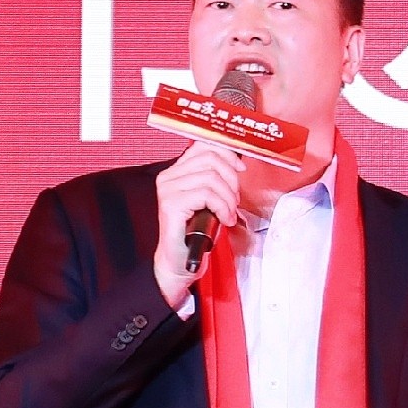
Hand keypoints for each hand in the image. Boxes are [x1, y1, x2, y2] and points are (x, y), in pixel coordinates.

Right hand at [152, 139, 252, 305]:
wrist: (180, 261)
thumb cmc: (196, 232)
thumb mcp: (211, 200)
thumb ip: (217, 179)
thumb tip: (236, 162)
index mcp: (177, 171)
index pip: (203, 145)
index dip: (227, 153)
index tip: (240, 168)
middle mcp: (169, 177)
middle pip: (211, 158)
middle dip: (231, 180)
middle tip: (233, 201)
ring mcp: (168, 189)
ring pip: (211, 177)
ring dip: (228, 198)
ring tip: (228, 213)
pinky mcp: (171, 204)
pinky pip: (207, 194)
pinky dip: (222, 207)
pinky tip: (223, 218)